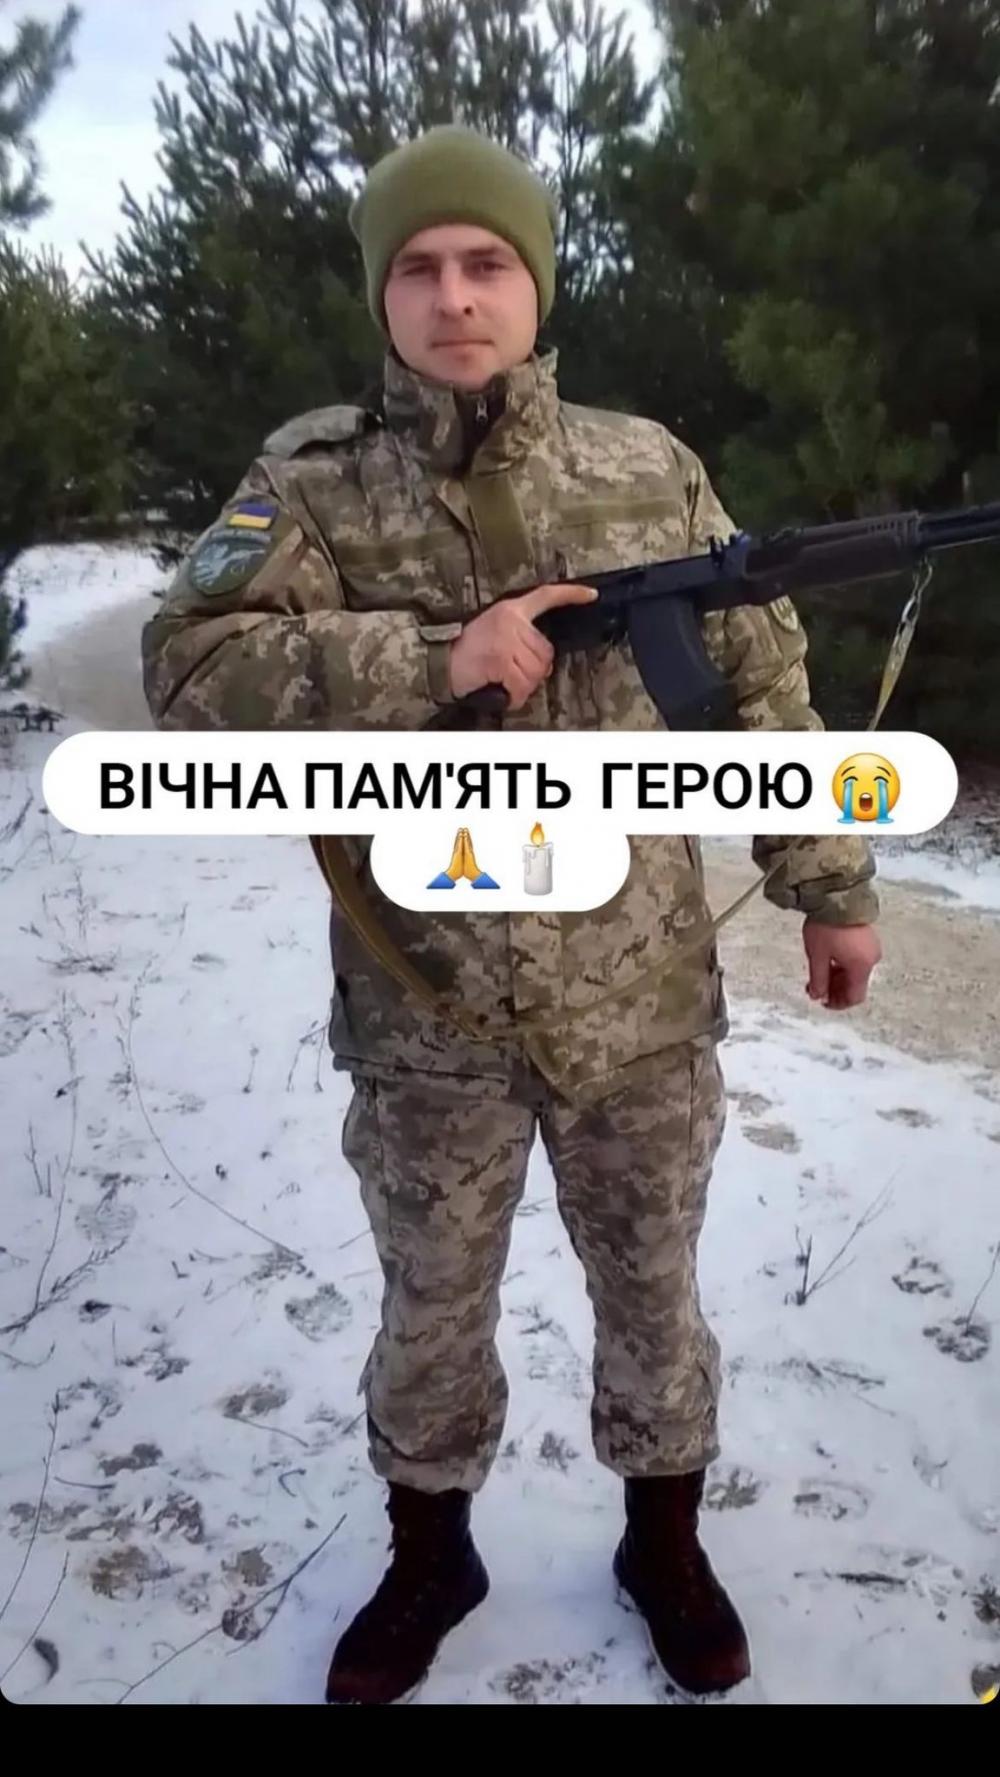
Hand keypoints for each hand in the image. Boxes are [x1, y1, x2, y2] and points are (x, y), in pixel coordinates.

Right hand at [448, 581, 598, 707]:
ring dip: (525, 686)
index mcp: (510, 610)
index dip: (570, 595)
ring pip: (537, 672)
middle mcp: (511, 621)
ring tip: (506, 685)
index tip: (591, 595)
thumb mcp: (493, 631)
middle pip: (546, 653)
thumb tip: (542, 662)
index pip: (545, 596)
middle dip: (535, 671)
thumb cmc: (465, 652)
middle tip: (514, 676)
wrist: (438, 663)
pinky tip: (504, 695)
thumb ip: (519, 637)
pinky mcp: (500, 660)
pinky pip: (523, 685)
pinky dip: (516, 697)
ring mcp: (506, 640)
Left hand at [802, 918, 881, 1009]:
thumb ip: (818, 980)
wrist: (836, 895)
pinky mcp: (868, 936)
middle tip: (816, 986)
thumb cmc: (827, 925)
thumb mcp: (817, 956)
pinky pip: (858, 958)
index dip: (838, 1003)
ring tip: (820, 970)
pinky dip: (845, 963)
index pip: (855, 996)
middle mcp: (871, 958)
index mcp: (861, 966)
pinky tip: (830, 958)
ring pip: (856, 971)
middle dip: (836, 989)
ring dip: (839, 976)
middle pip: (856, 984)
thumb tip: (818, 995)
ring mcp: (872, 946)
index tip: (822, 1000)